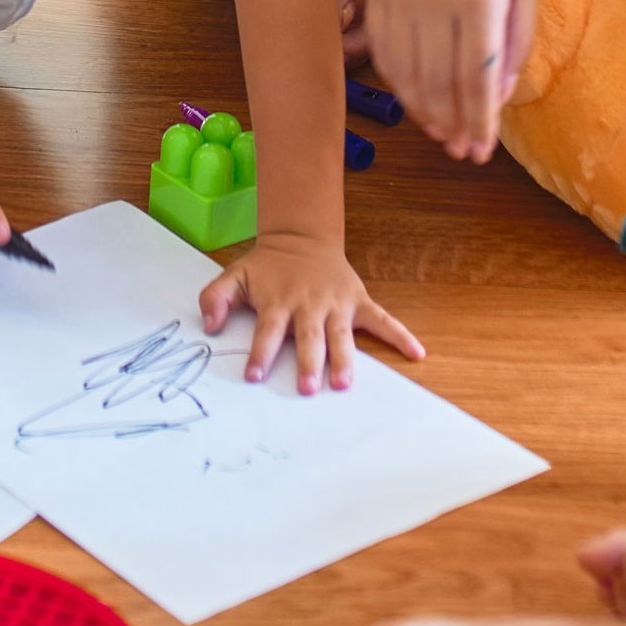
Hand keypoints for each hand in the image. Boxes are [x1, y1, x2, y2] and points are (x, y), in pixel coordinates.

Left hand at [199, 233, 424, 393]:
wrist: (302, 237)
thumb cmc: (268, 267)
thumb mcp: (236, 275)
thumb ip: (215, 297)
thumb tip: (208, 325)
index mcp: (278, 301)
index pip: (268, 331)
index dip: (260, 353)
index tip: (254, 376)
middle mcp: (309, 304)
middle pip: (308, 336)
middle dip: (307, 362)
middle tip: (306, 388)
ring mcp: (336, 303)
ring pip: (341, 334)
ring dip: (343, 357)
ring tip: (344, 382)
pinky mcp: (358, 301)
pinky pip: (382, 320)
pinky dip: (401, 335)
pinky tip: (417, 353)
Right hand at [365, 0, 537, 162]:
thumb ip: (515, 42)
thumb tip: (497, 97)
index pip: (477, 76)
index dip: (478, 121)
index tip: (481, 150)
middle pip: (439, 82)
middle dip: (452, 125)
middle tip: (463, 151)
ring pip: (407, 73)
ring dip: (424, 111)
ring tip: (441, 133)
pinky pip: (383, 51)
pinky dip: (397, 83)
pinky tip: (415, 99)